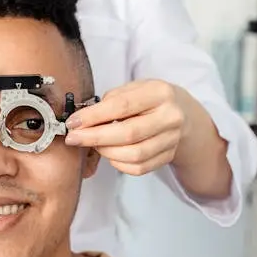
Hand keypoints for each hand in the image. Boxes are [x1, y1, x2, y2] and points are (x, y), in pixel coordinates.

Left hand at [64, 79, 190, 175]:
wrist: (183, 114)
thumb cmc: (149, 99)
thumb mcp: (134, 88)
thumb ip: (112, 100)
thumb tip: (83, 120)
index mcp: (160, 93)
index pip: (123, 106)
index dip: (94, 116)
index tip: (73, 123)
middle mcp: (170, 117)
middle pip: (128, 134)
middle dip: (95, 138)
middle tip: (74, 138)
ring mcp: (172, 140)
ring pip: (134, 155)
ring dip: (106, 152)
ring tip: (93, 144)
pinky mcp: (168, 156)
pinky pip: (139, 168)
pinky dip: (118, 163)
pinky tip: (110, 153)